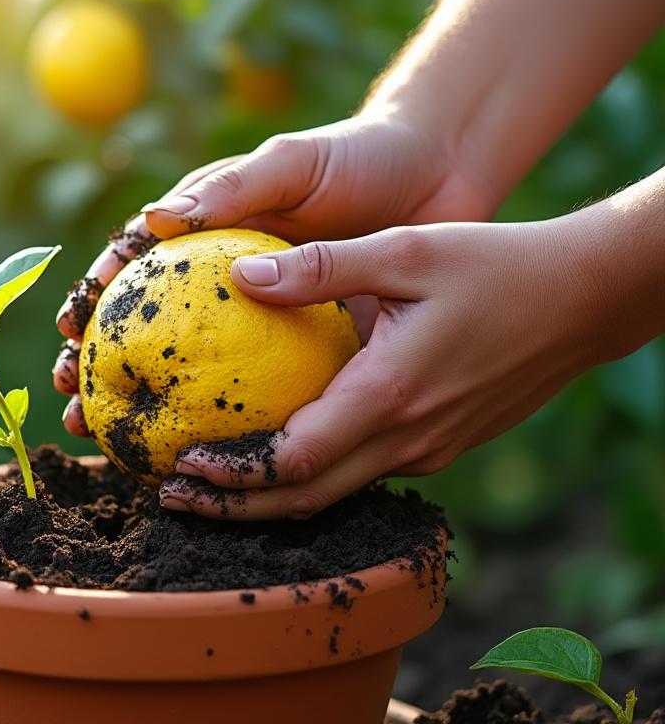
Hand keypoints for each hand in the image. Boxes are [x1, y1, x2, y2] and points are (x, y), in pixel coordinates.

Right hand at [53, 114, 497, 435]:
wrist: (439, 178)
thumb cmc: (359, 156)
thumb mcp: (292, 163)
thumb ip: (232, 188)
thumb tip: (155, 222)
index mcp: (204, 233)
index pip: (133, 267)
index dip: (94, 298)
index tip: (70, 327)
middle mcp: (221, 284)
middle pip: (146, 332)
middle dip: (100, 370)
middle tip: (75, 405)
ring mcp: (261, 324)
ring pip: (195, 376)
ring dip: (151, 412)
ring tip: (117, 447)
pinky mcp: (305, 355)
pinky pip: (263, 397)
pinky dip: (234, 430)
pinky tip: (211, 461)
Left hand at [157, 217, 633, 520]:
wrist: (584, 299)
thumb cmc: (496, 265)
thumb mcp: (404, 250)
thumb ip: (320, 267)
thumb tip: (238, 276)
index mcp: (391, 393)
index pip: (296, 461)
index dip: (235, 474)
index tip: (182, 465)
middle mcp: (410, 437)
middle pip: (306, 498)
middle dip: (235, 506)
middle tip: (172, 495)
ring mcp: (430, 448)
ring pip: (335, 491)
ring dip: (270, 495)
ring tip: (211, 484)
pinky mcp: (441, 443)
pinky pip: (365, 469)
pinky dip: (312, 473)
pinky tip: (278, 450)